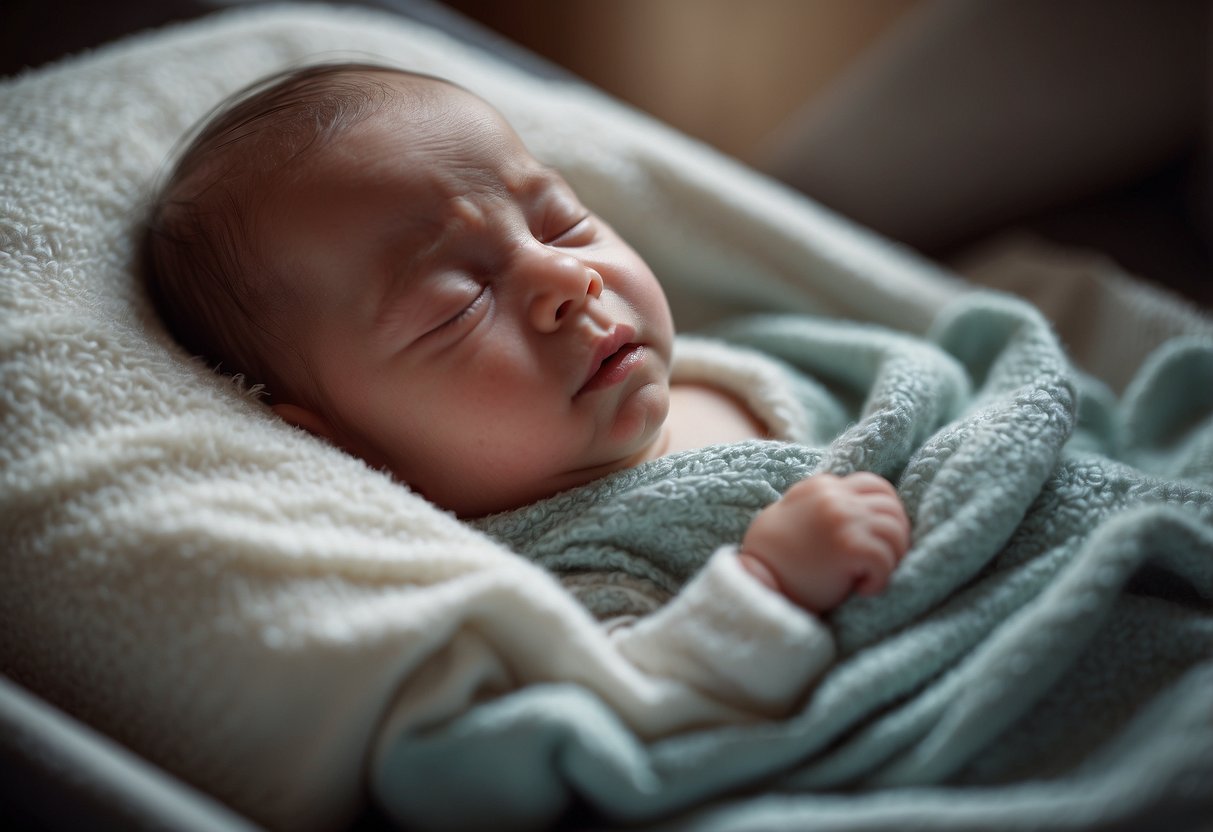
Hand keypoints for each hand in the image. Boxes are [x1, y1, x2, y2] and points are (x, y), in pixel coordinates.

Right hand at [739, 472, 910, 612]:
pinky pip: (886, 559)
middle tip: (882, 561)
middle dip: (896, 536)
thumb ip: (828, 505)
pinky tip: (862, 589)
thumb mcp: (799, 515)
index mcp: (823, 487)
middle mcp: (834, 498)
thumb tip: (869, 508)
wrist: (755, 582)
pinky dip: (881, 579)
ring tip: (871, 576)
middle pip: (891, 507)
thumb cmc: (779, 557)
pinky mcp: (848, 547)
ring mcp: (842, 519)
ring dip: (892, 558)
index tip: (878, 538)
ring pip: (895, 530)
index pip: (876, 486)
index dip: (887, 513)